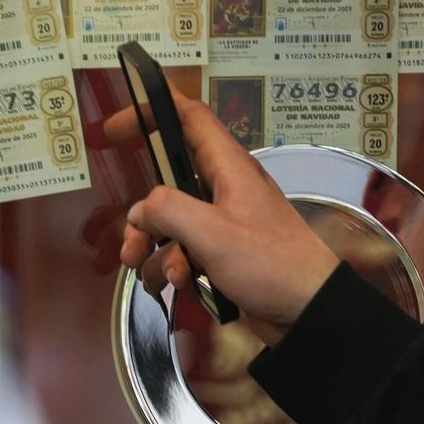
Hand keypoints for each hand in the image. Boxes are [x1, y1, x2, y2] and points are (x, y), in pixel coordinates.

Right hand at [107, 86, 337, 344]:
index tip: (116, 128)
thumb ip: (168, 210)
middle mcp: (223, 190)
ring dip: (155, 252)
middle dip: (143, 219)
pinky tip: (179, 288)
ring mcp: (222, 224)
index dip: (152, 112)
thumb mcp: (212, 232)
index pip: (188, 118)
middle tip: (130, 246)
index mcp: (228, 167)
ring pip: (170, 226)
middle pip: (166, 186)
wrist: (307, 312)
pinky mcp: (222, 255)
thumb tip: (140, 210)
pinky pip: (183, 253)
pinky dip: (173, 269)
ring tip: (161, 279)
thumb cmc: (270, 264)